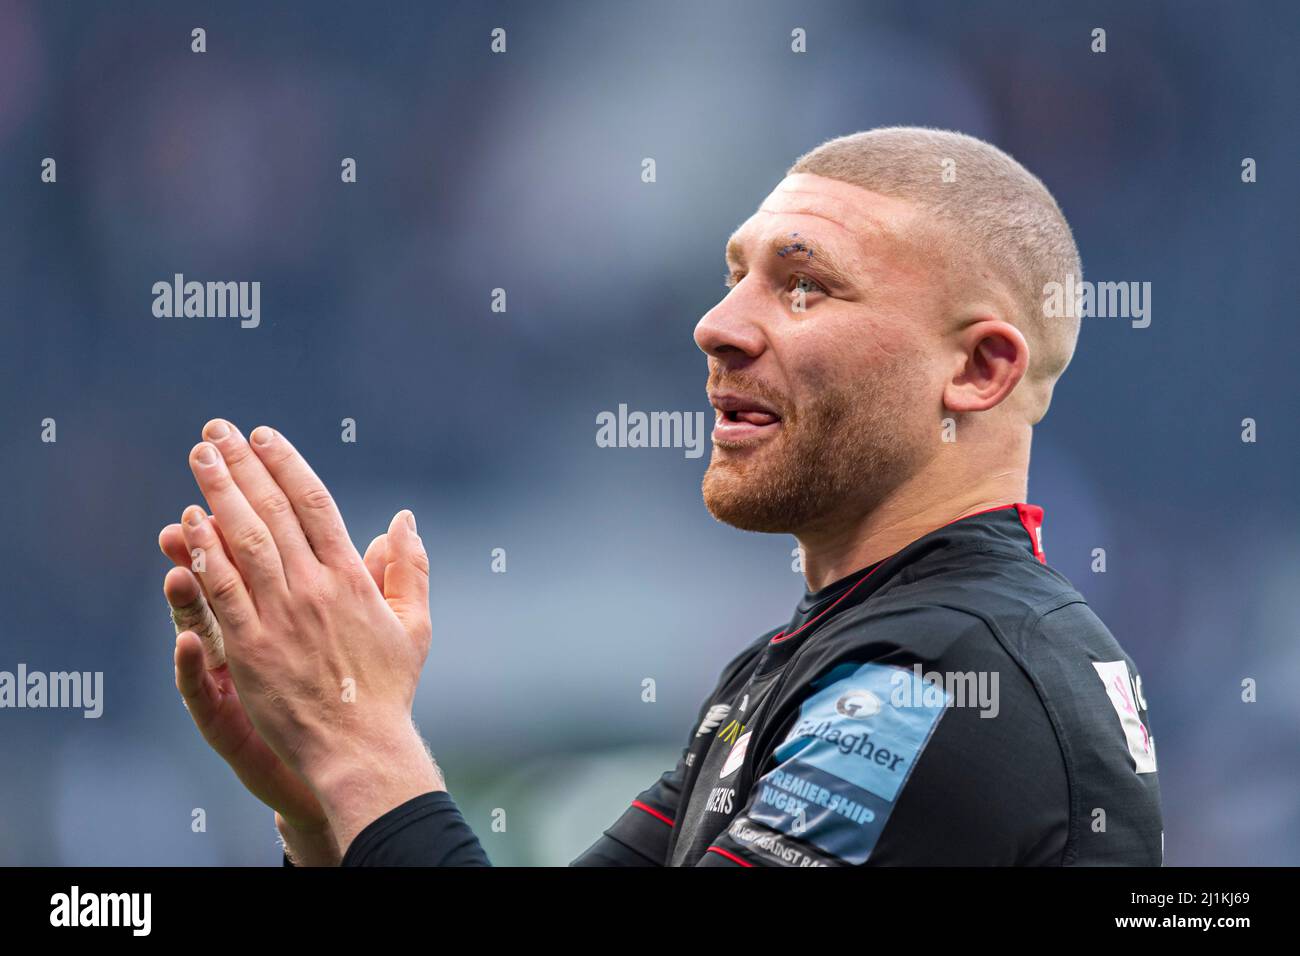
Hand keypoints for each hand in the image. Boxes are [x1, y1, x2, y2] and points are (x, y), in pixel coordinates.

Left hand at [177, 419, 441, 852]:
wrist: (359, 745)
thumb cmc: (388, 688)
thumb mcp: (414, 624)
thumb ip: (409, 567)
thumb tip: (404, 519)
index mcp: (352, 577)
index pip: (314, 504)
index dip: (286, 464)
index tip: (263, 436)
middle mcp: (314, 587)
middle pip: (273, 510)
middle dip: (243, 465)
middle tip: (216, 431)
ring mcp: (280, 616)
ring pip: (244, 540)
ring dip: (219, 493)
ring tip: (200, 456)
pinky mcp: (250, 648)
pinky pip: (223, 590)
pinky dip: (205, 552)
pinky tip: (189, 522)